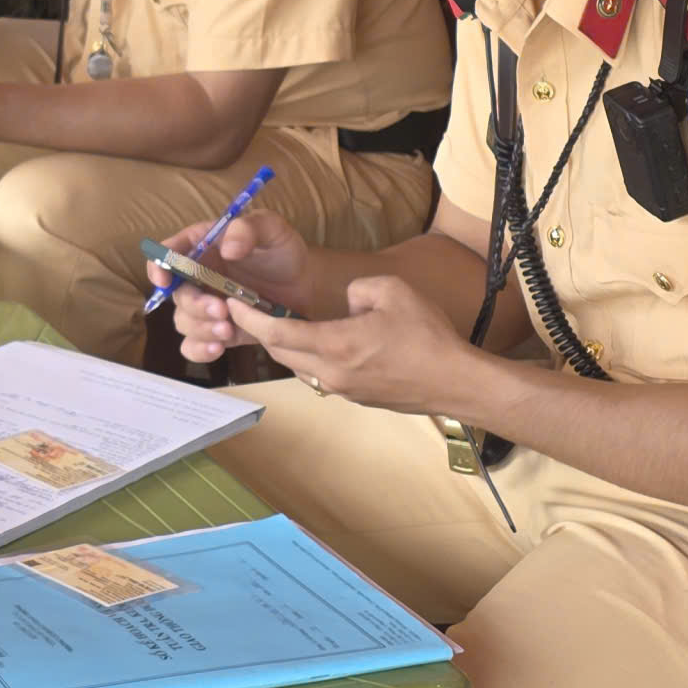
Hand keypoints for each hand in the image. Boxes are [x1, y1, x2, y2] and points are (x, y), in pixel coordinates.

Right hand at [154, 207, 310, 366]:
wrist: (307, 286)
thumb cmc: (284, 252)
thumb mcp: (272, 230)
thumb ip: (249, 229)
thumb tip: (228, 249)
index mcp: (202, 246)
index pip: (168, 252)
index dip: (158, 265)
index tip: (164, 280)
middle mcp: (197, 277)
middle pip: (176, 294)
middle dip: (194, 305)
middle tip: (221, 310)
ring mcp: (206, 307)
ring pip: (184, 322)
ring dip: (201, 328)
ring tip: (228, 330)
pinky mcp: (218, 331)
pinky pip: (194, 346)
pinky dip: (200, 350)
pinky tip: (218, 348)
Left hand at [228, 274, 477, 413]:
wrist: (456, 382)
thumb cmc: (428, 336)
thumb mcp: (392, 291)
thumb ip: (358, 289)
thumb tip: (347, 304)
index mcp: (335, 345)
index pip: (275, 332)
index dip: (249, 317)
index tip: (232, 303)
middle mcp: (330, 373)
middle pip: (279, 351)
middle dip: (260, 330)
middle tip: (248, 309)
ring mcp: (341, 389)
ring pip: (299, 365)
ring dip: (285, 344)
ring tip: (281, 321)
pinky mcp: (355, 397)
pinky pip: (319, 374)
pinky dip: (309, 356)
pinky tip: (319, 341)